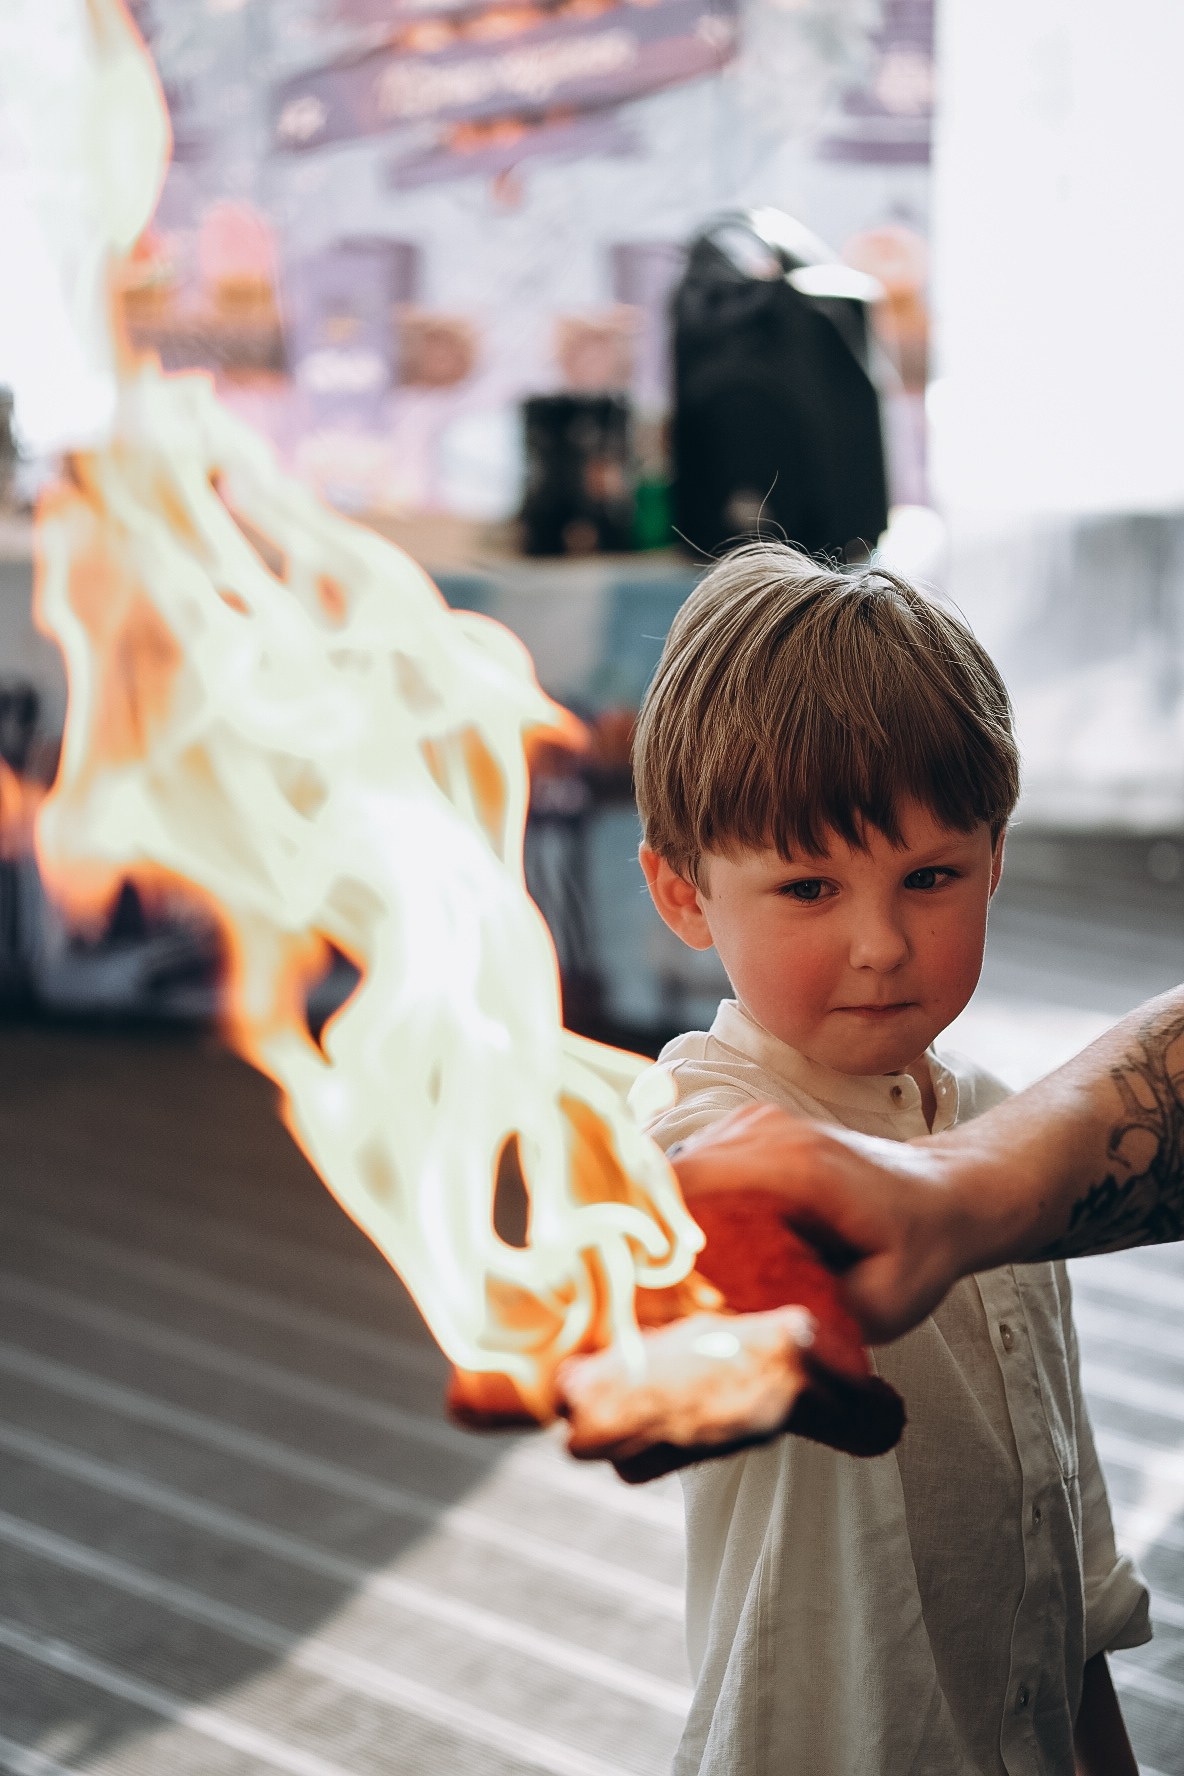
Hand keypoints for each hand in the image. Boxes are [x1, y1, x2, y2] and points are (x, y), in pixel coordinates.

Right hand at [668, 1102, 973, 1341]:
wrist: (943, 1193)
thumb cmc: (917, 1249)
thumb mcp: (889, 1302)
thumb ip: (825, 1316)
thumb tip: (756, 1331)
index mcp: (797, 1167)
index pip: (686, 1184)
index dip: (653, 1237)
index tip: (649, 1290)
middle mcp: (768, 1131)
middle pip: (667, 1177)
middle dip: (653, 1235)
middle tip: (661, 1297)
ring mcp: (755, 1122)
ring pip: (673, 1170)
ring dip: (668, 1221)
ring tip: (684, 1276)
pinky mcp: (748, 1128)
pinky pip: (692, 1166)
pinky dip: (687, 1206)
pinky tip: (705, 1247)